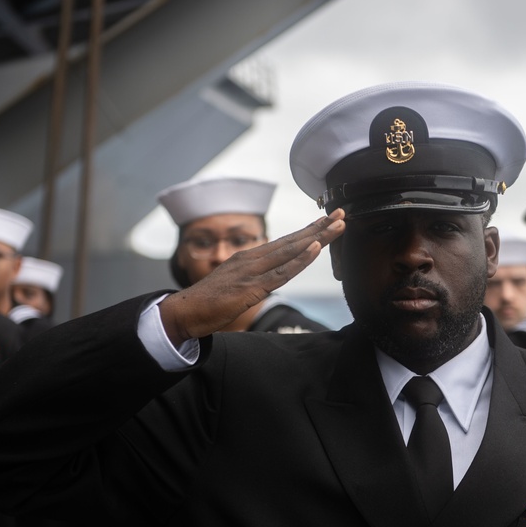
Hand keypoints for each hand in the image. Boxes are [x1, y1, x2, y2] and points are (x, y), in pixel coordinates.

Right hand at [159, 209, 345, 343]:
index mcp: (249, 259)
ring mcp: (252, 271)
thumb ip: (253, 279)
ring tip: (338, 224)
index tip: (329, 221)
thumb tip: (269, 278)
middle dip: (319, 227)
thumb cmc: (208, 302)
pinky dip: (300, 259)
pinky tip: (315, 248)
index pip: (285, 243)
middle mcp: (252, 259)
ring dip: (317, 237)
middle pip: (293, 241)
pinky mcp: (251, 287)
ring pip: (291, 250)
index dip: (309, 231)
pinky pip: (281, 272)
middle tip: (342, 213)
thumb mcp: (236, 285)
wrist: (183, 312)